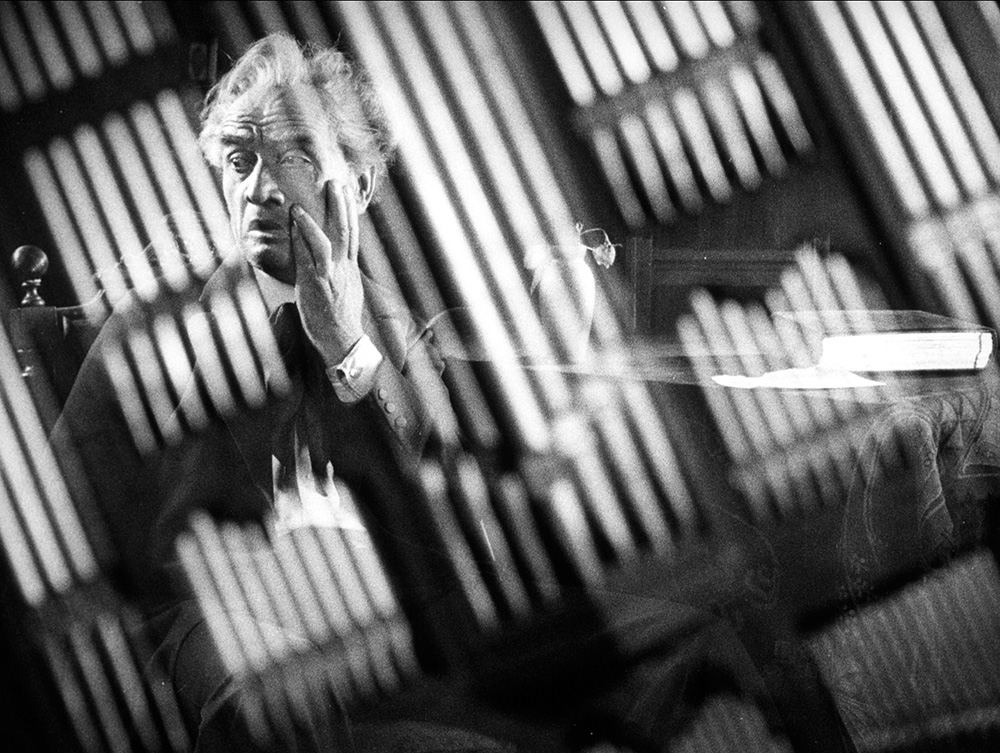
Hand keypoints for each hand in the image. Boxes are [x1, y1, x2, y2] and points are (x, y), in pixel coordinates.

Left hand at [290, 182, 365, 364]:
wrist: (342, 341)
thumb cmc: (340, 320)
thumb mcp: (346, 292)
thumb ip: (340, 273)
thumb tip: (336, 262)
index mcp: (350, 270)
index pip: (352, 235)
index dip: (349, 212)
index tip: (346, 192)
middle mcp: (344, 269)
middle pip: (345, 231)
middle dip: (340, 206)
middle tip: (335, 182)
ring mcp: (330, 276)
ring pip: (327, 240)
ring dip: (315, 219)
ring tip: (301, 201)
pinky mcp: (316, 285)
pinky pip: (309, 257)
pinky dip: (302, 237)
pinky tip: (293, 224)